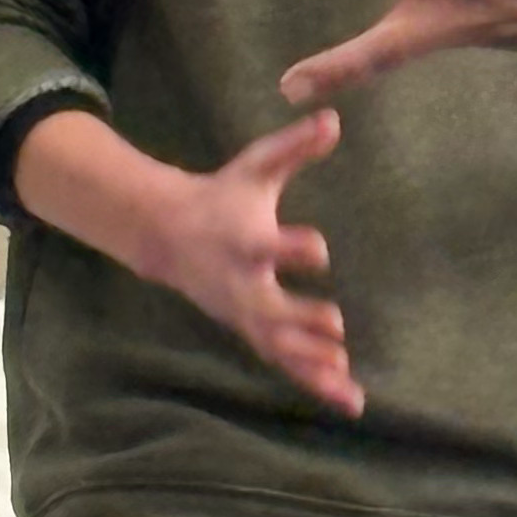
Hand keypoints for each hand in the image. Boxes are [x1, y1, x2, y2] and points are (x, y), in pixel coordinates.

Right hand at [140, 110, 361, 416]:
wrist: (166, 233)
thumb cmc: (222, 196)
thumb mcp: (255, 167)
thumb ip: (294, 147)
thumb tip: (333, 118)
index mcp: (246, 239)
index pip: (268, 245)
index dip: (292, 247)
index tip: (319, 248)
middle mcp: (244, 283)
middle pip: (271, 308)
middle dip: (300, 320)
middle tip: (337, 329)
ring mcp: (245, 312)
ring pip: (279, 346)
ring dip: (313, 367)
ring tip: (350, 389)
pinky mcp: (251, 330)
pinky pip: (284, 361)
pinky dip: (313, 381)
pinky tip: (347, 397)